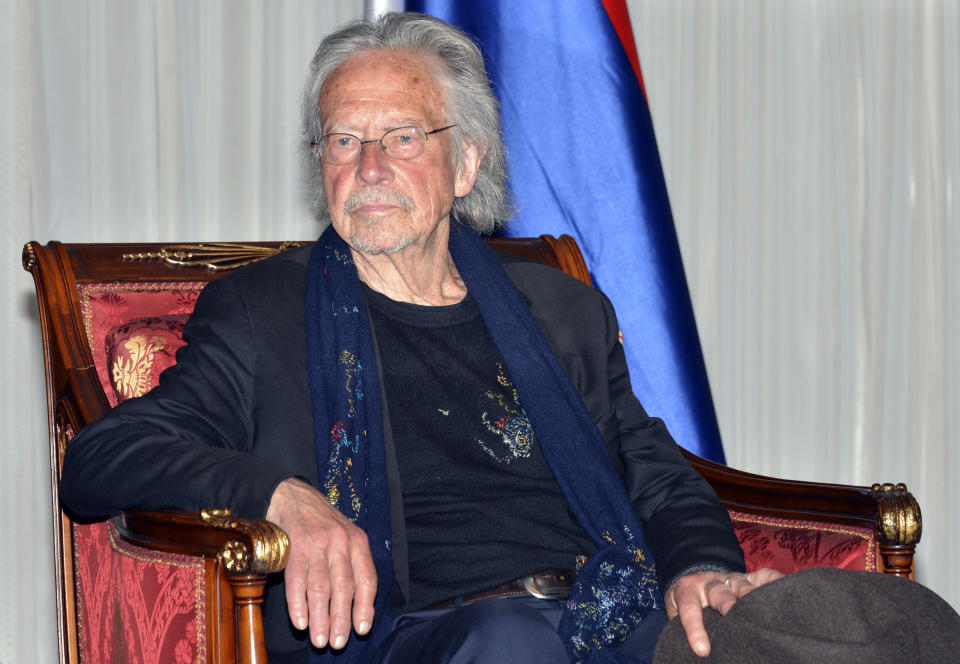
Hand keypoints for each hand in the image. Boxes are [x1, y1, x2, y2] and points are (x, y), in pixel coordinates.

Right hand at [265, 478, 376, 649]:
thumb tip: (358, 607)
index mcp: (357, 541)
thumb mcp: (344, 536)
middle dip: (342, 619)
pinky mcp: (293, 545)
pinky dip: (299, 604)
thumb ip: (352, 565)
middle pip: (344, 586)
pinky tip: (301, 622)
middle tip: (338, 643)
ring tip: (320, 640)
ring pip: (321, 586)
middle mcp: (340, 542)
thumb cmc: (321, 524)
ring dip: (320, 617)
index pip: (367, 578)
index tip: (362, 629)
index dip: (365, 606)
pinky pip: (297, 579)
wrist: (291, 494)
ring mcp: (316, 543)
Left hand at [664, 567, 782, 657]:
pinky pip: (764, 576)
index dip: (695, 630)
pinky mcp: (749, 575)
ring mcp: (730, 578)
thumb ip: (681, 629)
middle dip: (728, 607)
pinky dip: (776, 582)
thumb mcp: (677, 614)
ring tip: (766, 614)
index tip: (702, 650)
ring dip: (753, 599)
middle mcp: (709, 583)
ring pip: (742, 586)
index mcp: (687, 591)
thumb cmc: (686, 605)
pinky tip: (786, 591)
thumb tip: (696, 654)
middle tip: (736, 618)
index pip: (690, 610)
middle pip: (719, 594)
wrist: (693, 578)